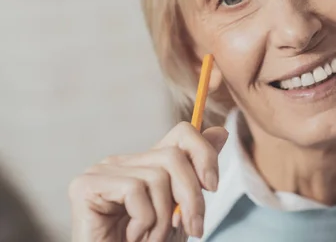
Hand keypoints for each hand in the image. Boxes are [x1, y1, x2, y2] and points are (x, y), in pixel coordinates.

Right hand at [69, 123, 228, 241]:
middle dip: (191, 197)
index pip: (183, 133)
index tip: (212, 187)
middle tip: (193, 229)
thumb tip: (221, 132)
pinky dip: (143, 222)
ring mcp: (102, 171)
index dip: (204, 154)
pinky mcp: (85, 185)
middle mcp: (123, 161)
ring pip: (157, 176)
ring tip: (153, 239)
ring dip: (164, 219)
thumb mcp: (182, 209)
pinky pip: (133, 189)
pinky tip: (132, 237)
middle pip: (174, 156)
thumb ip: (196, 173)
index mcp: (146, 164)